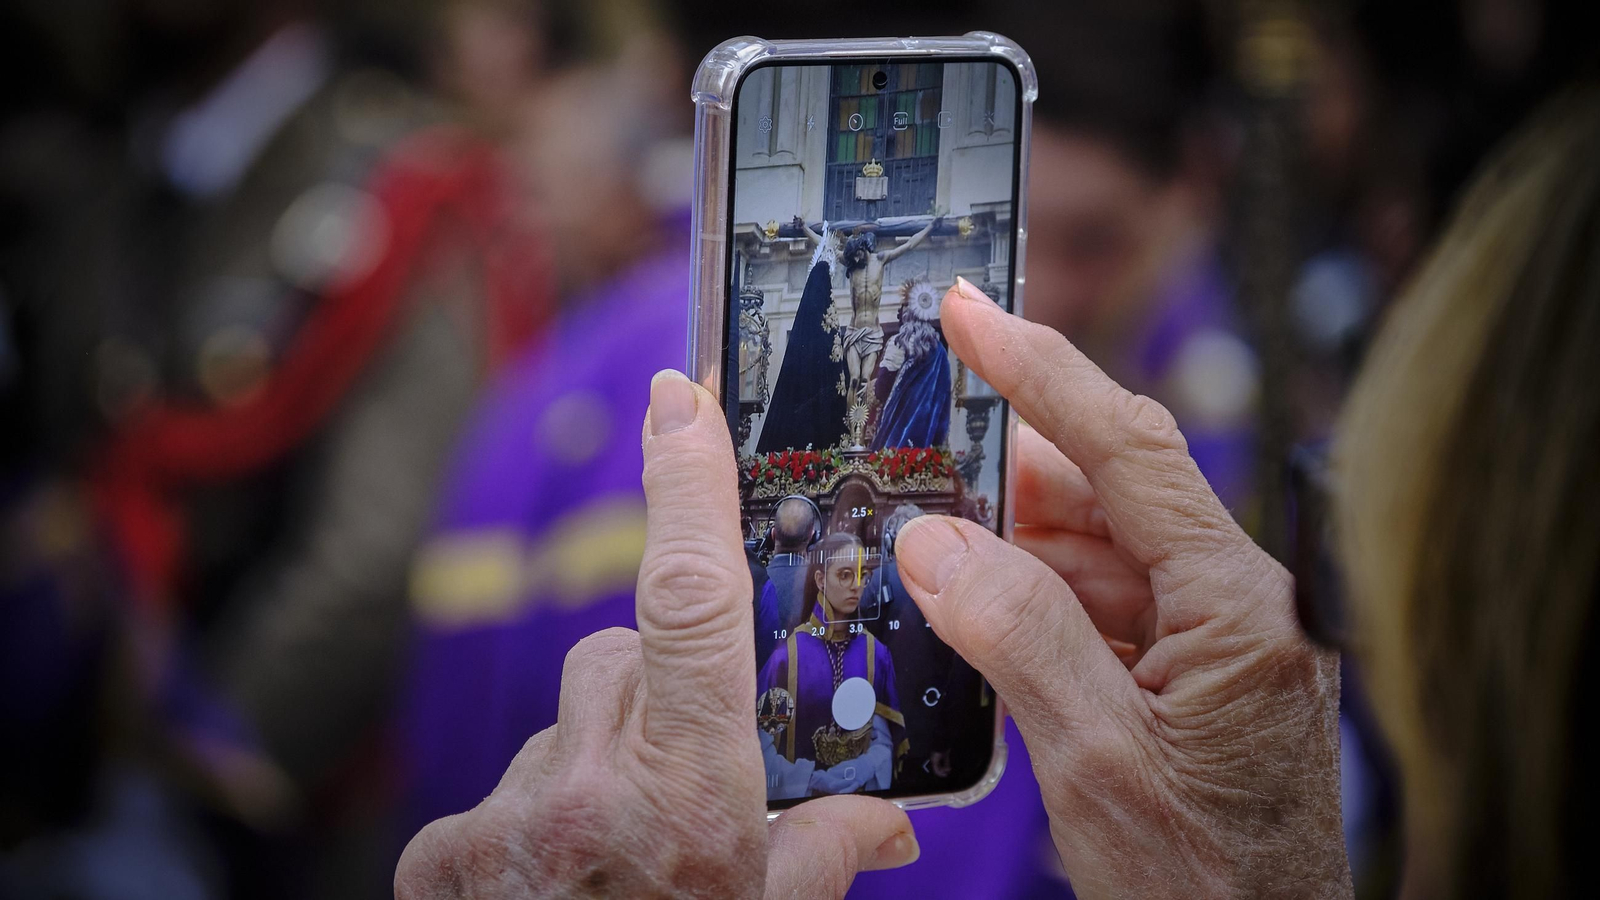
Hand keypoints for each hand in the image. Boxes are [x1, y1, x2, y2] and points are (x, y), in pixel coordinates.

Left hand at [396, 371, 918, 898]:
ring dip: (604, 753)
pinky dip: (543, 808)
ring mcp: (504, 820)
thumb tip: (886, 823)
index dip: (686, 488)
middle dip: (664, 688)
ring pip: (569, 720)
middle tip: (695, 773)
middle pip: (626, 660)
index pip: (691, 604)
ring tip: (626, 850)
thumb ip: (830, 858)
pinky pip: (508, 782)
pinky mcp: (440, 851)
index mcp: (692, 798)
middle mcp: (589, 792)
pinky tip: (562, 876)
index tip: (681, 396)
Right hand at [893, 278, 1350, 897]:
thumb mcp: (1097, 762)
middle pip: (1107, 495)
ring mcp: (1212, 640)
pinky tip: (971, 609)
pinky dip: (1030, 602)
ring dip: (1009, 546)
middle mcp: (1236, 604)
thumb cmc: (1203, 887)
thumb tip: (935, 540)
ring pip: (1093, 552)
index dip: (1042, 372)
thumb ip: (1017, 636)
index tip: (972, 313)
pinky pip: (1097, 608)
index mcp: (1239, 605)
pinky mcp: (1185, 676)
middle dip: (1004, 474)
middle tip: (911, 450)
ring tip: (923, 538)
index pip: (1131, 451)